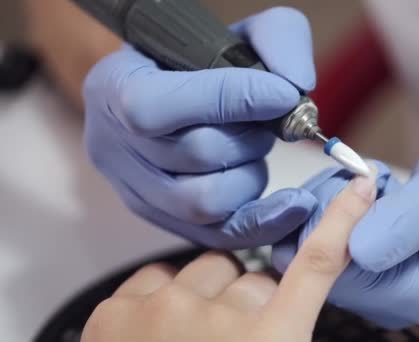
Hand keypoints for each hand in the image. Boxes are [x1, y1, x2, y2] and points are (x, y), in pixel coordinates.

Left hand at [82, 173, 376, 341]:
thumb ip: (284, 332)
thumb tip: (283, 306)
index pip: (316, 268)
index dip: (340, 223)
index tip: (357, 188)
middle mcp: (220, 320)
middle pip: (254, 279)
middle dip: (248, 304)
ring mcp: (164, 309)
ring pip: (207, 272)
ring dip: (205, 298)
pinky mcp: (118, 310)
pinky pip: (159, 276)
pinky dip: (162, 299)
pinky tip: (157, 335)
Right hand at [83, 7, 316, 248]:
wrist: (173, 94)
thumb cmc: (203, 63)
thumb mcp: (240, 33)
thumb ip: (276, 39)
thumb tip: (296, 87)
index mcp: (115, 88)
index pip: (157, 106)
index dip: (229, 100)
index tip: (283, 95)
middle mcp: (114, 146)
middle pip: (194, 155)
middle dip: (249, 139)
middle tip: (267, 125)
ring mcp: (135, 190)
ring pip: (205, 203)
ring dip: (251, 177)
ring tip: (255, 152)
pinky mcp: (164, 221)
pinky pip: (216, 236)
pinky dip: (261, 222)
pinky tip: (291, 206)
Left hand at [273, 132, 418, 328]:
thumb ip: (404, 224)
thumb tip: (353, 246)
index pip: (339, 273)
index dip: (329, 225)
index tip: (346, 182)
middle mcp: (399, 300)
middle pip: (326, 268)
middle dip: (326, 214)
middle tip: (353, 175)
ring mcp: (390, 287)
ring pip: (327, 256)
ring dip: (331, 210)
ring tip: (364, 180)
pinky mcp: (384, 271)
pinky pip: (340, 248)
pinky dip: (340, 214)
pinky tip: (363, 193)